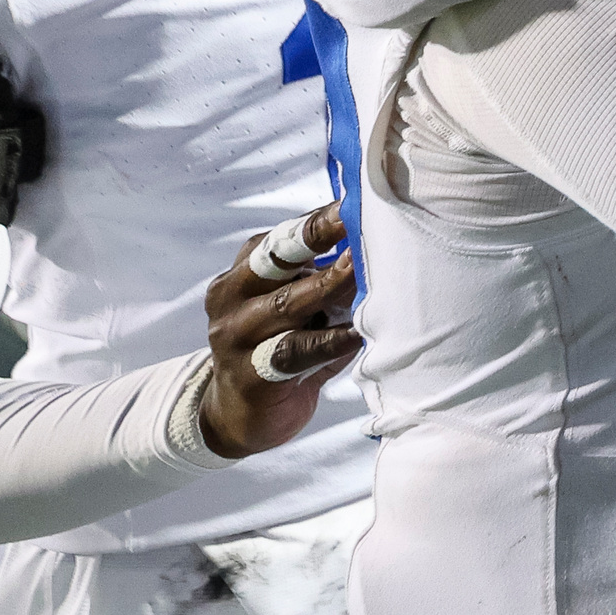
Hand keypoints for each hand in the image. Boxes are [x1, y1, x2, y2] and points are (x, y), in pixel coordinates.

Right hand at [198, 205, 361, 459]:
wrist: (240, 415)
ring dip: (330, 286)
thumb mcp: (301, 305)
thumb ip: (329, 277)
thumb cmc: (285, 345)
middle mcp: (233, 295)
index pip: (285, 235)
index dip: (324, 218)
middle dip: (320, 235)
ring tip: (363, 273)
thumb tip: (383, 245)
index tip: (361, 199)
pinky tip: (356, 333)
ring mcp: (235, 335)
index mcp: (246, 269)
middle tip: (361, 221)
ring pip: (287, 303)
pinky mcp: (248, 374)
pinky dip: (328, 340)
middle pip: (278, 258)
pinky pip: (293, 351)